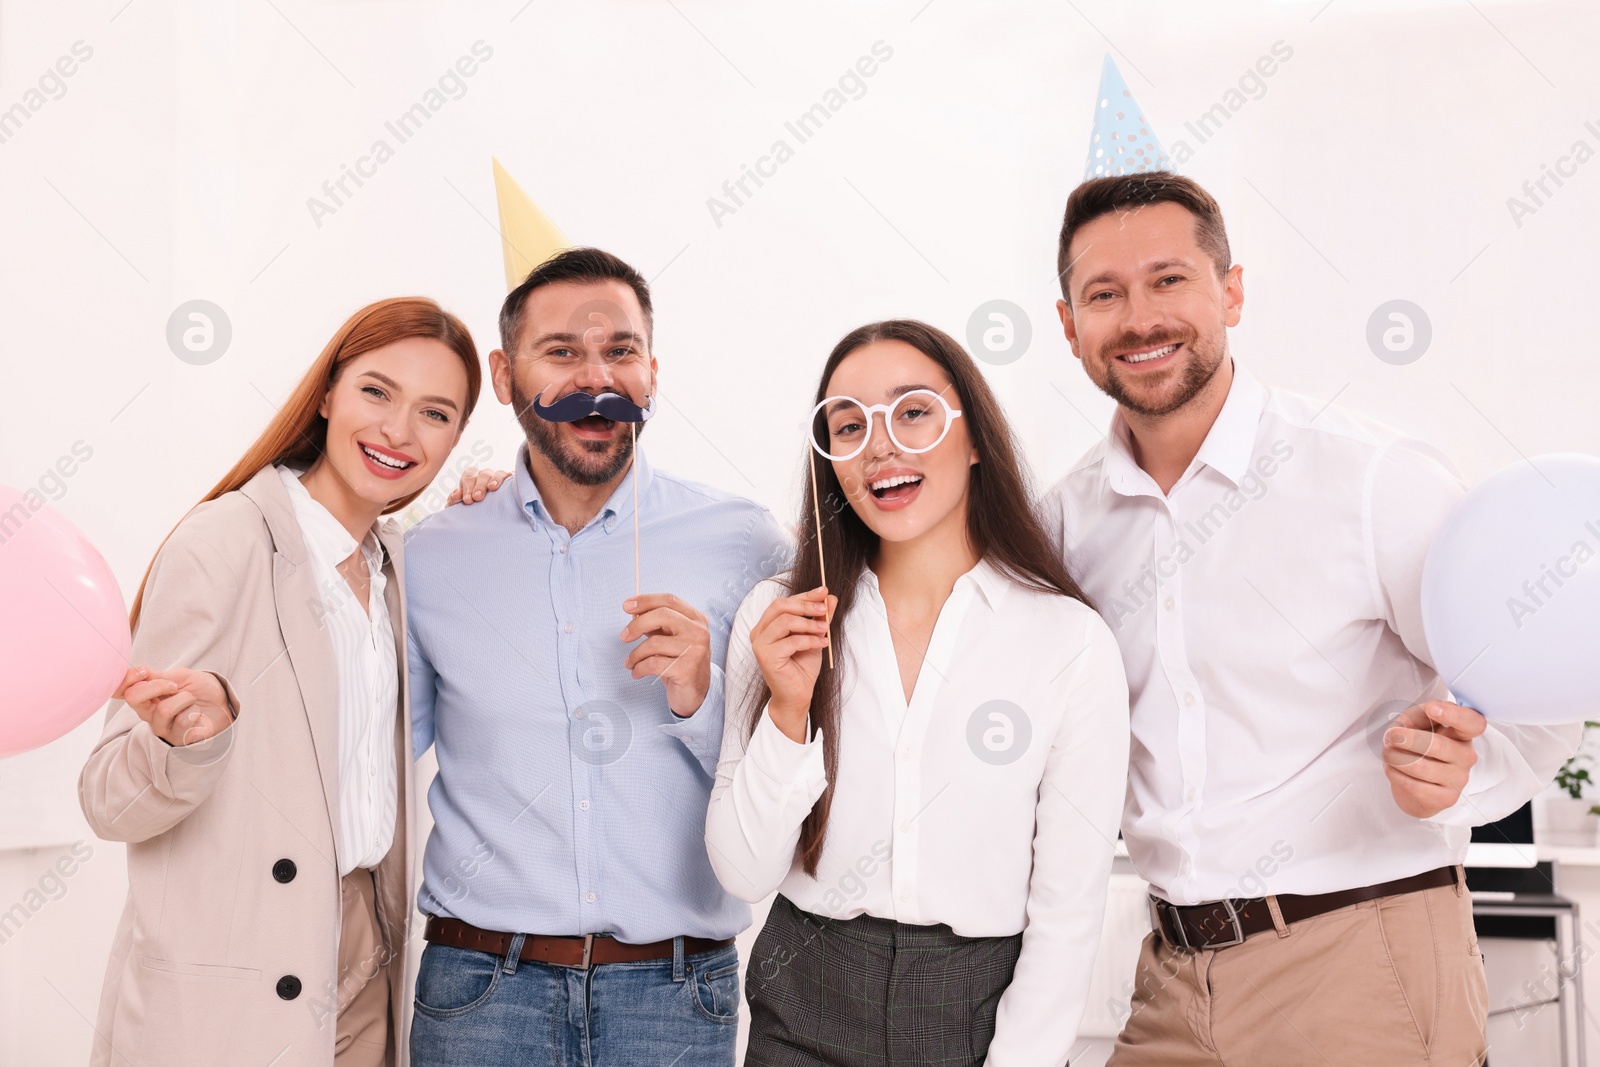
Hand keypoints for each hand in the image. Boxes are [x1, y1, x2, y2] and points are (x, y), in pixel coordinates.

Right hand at [115, 665, 234, 746]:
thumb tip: (139, 673)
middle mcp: (149, 714)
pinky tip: (198, 715)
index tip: (145, 671)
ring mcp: (162, 728)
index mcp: (146, 696)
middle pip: (133, 698)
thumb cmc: (201, 690)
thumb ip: (158, 677)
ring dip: (184, 699)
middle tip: (175, 686)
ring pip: (163, 710)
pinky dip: (195, 711)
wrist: (224, 704)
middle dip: (157, 686)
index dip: (127, 679)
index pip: (121, 690)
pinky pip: (183, 721)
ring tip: (192, 701)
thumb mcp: (180, 676)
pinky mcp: (178, 739)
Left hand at [447, 466, 510, 505]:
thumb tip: (454, 497)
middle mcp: (485, 475)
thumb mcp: (462, 503)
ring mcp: (498, 477)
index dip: (466, 487)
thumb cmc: (472, 506)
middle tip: (477, 498)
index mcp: (471, 477)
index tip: (467, 500)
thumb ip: (455, 499)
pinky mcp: (510, 482)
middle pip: (482, 475)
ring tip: (492, 488)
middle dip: (479, 486)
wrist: (487, 513)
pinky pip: (511, 476)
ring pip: (497, 474)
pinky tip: (508, 485)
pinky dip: (509, 478)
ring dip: (494, 480)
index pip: (468, 477)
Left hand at [621, 593, 712, 716]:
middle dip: (637, 625)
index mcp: (696, 619)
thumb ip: (657, 625)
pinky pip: (653, 664)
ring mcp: (695, 650)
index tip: (627, 606)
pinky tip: (637, 672)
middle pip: (662, 615)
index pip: (669, 600)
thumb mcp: (671, 639)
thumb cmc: (680, 663)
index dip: (646, 600)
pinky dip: (639, 668)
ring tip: (630, 662)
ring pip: (654, 643)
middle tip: (624, 636)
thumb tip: (634, 612)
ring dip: (635, 654)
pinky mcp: (687, 669)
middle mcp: (699, 632)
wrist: (695, 693)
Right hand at [749, 586, 834, 743]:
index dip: (805, 595)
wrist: (798, 695)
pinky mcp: (766, 656)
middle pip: (780, 606)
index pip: (783, 602)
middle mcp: (759, 632)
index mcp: (767, 625)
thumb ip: (820, 617)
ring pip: (785, 621)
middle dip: (806, 605)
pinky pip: (791, 641)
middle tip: (825, 609)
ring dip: (809, 623)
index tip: (823, 591)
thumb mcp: (815, 636)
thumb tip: (830, 597)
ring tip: (826, 630)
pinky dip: (810, 640)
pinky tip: (823, 643)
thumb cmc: (802, 667)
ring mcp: (760, 644)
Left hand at [1382, 700, 1484, 817]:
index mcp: (1462, 733)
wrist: (1413, 782)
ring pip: (1421, 767)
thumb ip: (1419, 714)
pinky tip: (1392, 769)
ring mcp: (1459, 779)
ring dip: (1395, 757)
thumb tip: (1423, 715)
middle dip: (1406, 738)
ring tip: (1388, 753)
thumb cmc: (1417, 746)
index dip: (1454, 715)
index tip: (1432, 708)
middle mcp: (1466, 756)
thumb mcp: (1415, 722)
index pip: (1472, 723)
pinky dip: (1396, 774)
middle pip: (1437, 745)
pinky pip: (1414, 786)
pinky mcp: (1446, 798)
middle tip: (1391, 736)